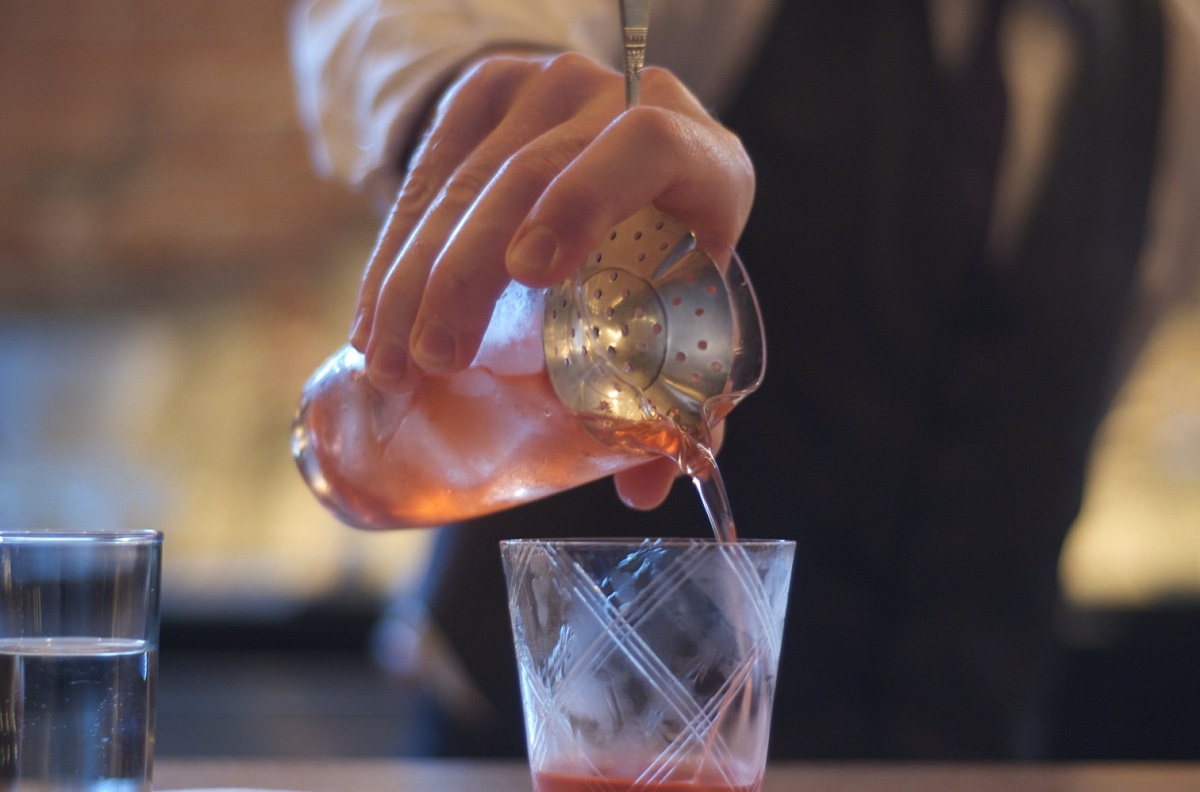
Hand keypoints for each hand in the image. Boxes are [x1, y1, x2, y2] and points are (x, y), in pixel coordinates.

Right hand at [354, 50, 753, 508]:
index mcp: (699, 158)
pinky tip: (376, 313)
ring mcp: (547, 87)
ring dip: (411, 276)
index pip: (643, 148)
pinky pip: (424, 169)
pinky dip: (394, 250)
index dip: (582, 204)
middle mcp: (620, 101)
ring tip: (388, 360)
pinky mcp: (486, 89)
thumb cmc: (671, 244)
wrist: (626, 146)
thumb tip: (643, 490)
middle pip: (526, 177)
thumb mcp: (692, 299)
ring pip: (461, 181)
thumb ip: (684, 392)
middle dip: (463, 276)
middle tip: (431, 363)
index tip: (528, 276)